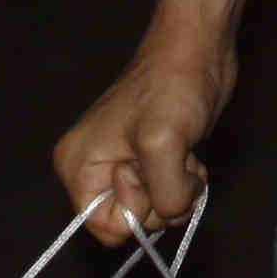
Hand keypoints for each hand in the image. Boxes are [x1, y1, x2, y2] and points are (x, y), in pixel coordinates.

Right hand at [53, 29, 235, 247]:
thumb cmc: (173, 88)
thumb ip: (163, 194)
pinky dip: (184, 183)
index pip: (104, 227)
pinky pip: (166, 196)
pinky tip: (188, 155)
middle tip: (169, 157)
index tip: (145, 170)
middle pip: (131, 222)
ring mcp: (123, 165)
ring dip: (177, 190)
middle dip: (161, 198)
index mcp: (78, 166)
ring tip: (182, 153)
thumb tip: (171, 210)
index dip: (135, 209)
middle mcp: (94, 169)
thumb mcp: (163, 144)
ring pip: (154, 212)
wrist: (198, 50)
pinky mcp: (150, 160)